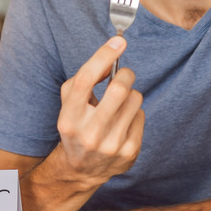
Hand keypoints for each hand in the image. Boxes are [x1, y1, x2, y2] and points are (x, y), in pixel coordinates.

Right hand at [55, 35, 144, 185]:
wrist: (83, 169)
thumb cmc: (77, 127)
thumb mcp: (69, 104)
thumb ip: (83, 78)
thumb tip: (110, 57)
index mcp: (69, 118)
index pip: (85, 80)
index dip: (103, 56)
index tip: (118, 41)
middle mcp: (89, 133)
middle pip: (118, 89)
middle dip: (125, 75)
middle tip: (124, 75)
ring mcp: (111, 145)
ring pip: (135, 99)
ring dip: (131, 94)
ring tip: (121, 104)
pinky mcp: (129, 152)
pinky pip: (141, 115)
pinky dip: (135, 112)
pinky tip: (124, 122)